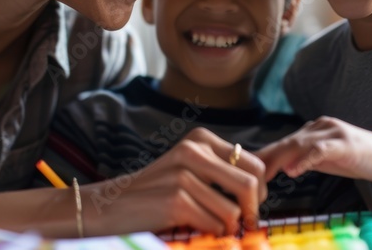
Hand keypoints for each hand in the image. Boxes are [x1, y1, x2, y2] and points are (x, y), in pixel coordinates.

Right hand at [82, 127, 266, 235]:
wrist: (109, 206)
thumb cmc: (155, 192)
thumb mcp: (189, 168)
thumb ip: (221, 170)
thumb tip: (263, 185)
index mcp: (201, 139)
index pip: (255, 164)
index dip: (260, 191)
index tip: (250, 206)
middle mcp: (193, 150)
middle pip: (251, 185)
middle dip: (252, 211)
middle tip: (242, 223)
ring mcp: (183, 174)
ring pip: (234, 211)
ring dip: (227, 227)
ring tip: (213, 227)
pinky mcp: (175, 200)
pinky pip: (215, 224)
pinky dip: (211, 233)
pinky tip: (195, 229)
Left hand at [255, 116, 371, 182]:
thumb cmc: (358, 159)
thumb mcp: (327, 160)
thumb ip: (307, 160)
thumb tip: (284, 166)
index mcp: (314, 130)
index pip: (284, 143)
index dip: (265, 155)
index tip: (248, 169)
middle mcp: (320, 126)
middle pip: (286, 142)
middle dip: (266, 157)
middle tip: (247, 173)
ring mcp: (332, 132)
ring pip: (299, 144)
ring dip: (279, 159)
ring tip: (264, 174)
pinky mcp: (344, 142)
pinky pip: (320, 150)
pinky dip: (305, 160)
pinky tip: (293, 171)